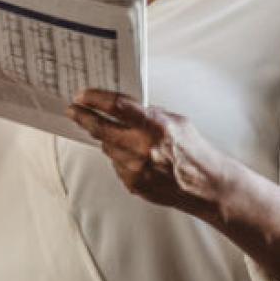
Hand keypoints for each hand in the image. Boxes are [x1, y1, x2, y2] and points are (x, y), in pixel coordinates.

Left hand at [68, 89, 279, 280]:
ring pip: (107, 148)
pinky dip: (121, 158)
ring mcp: (136, 168)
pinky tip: (135, 156)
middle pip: (101, 129)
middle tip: (73, 110)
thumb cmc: (194, 151)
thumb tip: (125, 108)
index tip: (82, 95)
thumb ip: (150, 114)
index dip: (95, 99)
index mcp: (155, 126)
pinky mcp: (133, 183)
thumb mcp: (177, 121)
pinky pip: (117, 165)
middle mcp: (143, 147)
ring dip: (107, 139)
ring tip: (114, 134)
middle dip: (84, 117)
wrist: (205, 184)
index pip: (117, 107)